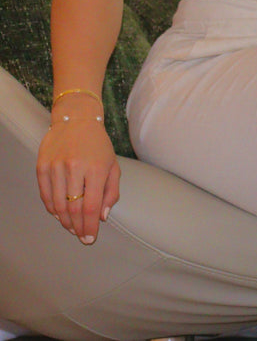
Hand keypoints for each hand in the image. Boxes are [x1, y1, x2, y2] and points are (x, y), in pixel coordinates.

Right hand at [36, 100, 120, 244]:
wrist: (76, 120)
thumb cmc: (98, 146)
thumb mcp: (113, 166)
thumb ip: (111, 192)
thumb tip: (103, 216)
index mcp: (96, 169)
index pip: (91, 206)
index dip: (90, 225)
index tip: (90, 238)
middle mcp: (75, 168)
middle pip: (73, 208)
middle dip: (78, 227)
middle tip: (81, 236)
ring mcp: (56, 167)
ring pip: (58, 204)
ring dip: (64, 221)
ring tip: (71, 228)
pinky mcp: (42, 166)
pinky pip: (45, 195)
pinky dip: (52, 209)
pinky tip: (59, 215)